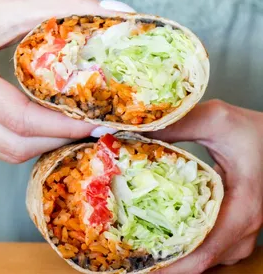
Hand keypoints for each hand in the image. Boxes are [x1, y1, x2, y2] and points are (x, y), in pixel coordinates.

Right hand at [0, 0, 121, 162]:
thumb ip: (56, 8)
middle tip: (89, 128)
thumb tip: (110, 13)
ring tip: (71, 129)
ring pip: (5, 150)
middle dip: (59, 140)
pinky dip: (24, 142)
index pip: (22, 120)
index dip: (63, 127)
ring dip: (43, 144)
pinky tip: (43, 128)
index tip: (94, 123)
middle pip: (16, 144)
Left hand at [147, 99, 262, 272]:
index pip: (203, 253)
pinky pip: (205, 244)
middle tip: (129, 250)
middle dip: (164, 259)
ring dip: (172, 253)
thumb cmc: (252, 132)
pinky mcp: (231, 224)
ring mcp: (238, 229)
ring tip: (138, 245)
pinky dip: (182, 242)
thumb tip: (132, 134)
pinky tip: (160, 233)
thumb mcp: (216, 121)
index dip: (169, 264)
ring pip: (202, 255)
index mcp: (242, 210)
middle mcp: (242, 229)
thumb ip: (177, 126)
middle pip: (199, 260)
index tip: (137, 262)